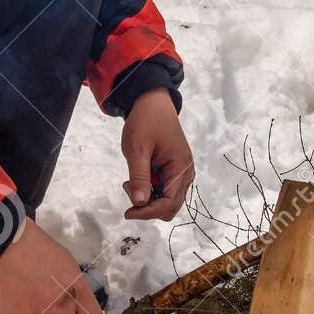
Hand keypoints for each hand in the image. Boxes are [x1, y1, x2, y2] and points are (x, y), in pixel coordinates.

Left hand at [121, 87, 193, 220]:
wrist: (152, 102)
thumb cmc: (145, 121)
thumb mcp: (137, 149)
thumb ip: (139, 177)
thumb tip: (139, 203)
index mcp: (181, 167)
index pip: (169, 203)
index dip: (148, 212)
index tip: (128, 212)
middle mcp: (185, 173)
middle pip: (170, 206)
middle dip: (148, 206)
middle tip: (129, 188)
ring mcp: (180, 172)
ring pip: (166, 199)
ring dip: (148, 198)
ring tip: (131, 180)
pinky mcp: (173, 169)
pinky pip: (163, 189)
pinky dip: (149, 189)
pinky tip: (138, 177)